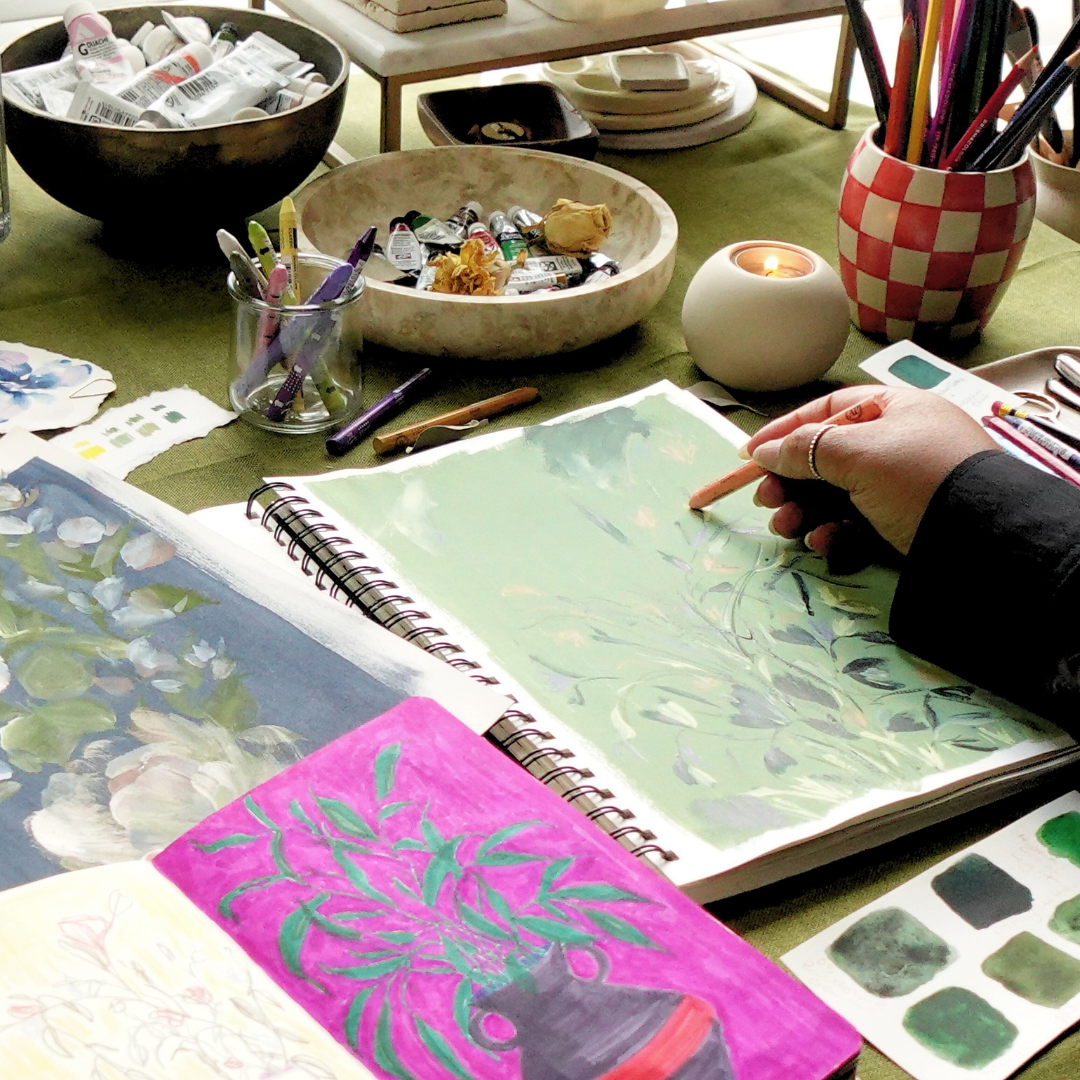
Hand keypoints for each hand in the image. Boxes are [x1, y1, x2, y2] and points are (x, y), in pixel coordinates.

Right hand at [744, 386, 996, 567]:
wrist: (981, 535)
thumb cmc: (920, 477)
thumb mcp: (858, 454)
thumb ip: (806, 449)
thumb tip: (764, 452)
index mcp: (895, 410)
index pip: (828, 411)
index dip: (786, 430)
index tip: (752, 454)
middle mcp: (897, 443)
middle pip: (826, 458)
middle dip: (790, 481)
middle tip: (765, 501)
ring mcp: (901, 485)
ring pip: (835, 494)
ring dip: (803, 511)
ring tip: (787, 527)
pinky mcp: (903, 522)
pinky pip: (855, 522)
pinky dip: (832, 532)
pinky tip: (822, 542)